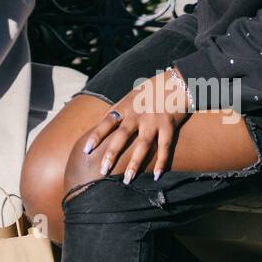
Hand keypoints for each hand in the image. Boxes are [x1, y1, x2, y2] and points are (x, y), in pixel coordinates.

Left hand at [77, 71, 191, 182]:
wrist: (176, 82)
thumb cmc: (149, 92)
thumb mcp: (130, 97)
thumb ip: (117, 110)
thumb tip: (100, 123)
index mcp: (125, 107)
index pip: (106, 122)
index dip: (96, 136)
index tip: (86, 150)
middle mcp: (137, 114)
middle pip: (122, 136)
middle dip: (111, 154)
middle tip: (102, 171)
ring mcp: (153, 120)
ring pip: (142, 145)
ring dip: (135, 163)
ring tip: (127, 179)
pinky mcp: (169, 126)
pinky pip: (164, 147)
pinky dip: (161, 162)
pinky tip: (156, 175)